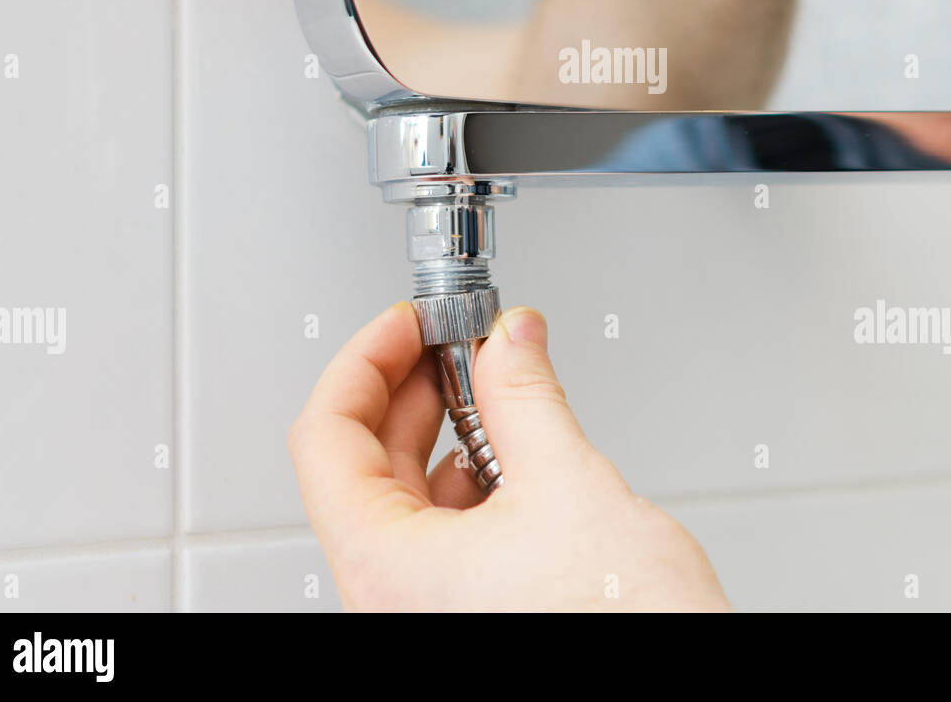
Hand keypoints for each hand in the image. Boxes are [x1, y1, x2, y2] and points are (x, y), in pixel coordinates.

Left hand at [289, 302, 730, 610]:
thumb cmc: (623, 629)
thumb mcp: (570, 485)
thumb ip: (526, 396)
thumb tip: (510, 339)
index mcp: (387, 571)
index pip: (327, 438)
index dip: (365, 361)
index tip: (407, 322)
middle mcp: (391, 600)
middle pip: (362, 465)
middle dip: (414, 388)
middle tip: (456, 340)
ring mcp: (426, 612)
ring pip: (405, 500)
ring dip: (446, 432)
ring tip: (494, 389)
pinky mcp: (466, 615)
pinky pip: (443, 534)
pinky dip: (473, 480)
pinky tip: (514, 453)